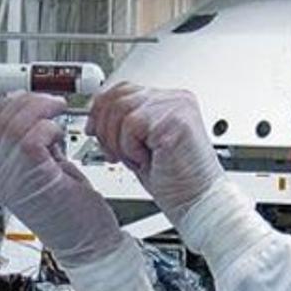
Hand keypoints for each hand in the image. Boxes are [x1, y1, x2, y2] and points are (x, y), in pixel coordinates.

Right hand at [0, 92, 124, 267]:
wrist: (88, 246)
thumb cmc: (76, 215)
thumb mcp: (51, 172)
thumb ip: (40, 149)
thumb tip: (42, 120)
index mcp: (4, 174)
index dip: (12, 104)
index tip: (33, 98)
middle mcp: (4, 177)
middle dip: (27, 101)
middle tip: (51, 102)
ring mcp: (16, 181)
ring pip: (13, 127)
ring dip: (39, 110)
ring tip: (58, 110)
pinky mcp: (36, 181)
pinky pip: (31, 141)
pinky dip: (47, 128)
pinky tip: (59, 134)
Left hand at [86, 83, 224, 222]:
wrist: (197, 201)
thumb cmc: (175, 181)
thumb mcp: (140, 146)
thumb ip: (123, 125)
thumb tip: (94, 118)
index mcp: (169, 101)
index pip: (123, 89)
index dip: (101, 109)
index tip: (94, 130)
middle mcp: (176, 99)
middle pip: (118, 97)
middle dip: (105, 129)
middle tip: (113, 153)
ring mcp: (177, 107)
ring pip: (122, 110)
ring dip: (119, 142)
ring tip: (136, 159)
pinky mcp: (175, 121)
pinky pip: (132, 125)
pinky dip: (131, 148)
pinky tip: (148, 160)